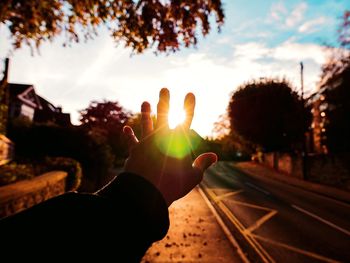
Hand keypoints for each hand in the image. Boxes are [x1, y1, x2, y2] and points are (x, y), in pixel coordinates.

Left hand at [123, 88, 216, 205]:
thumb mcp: (193, 176)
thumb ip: (202, 164)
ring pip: (147, 124)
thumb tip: (214, 156)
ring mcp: (147, 142)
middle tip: (163, 89)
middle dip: (164, 101)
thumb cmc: (173, 185)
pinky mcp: (135, 151)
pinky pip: (132, 142)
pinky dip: (129, 136)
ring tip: (145, 102)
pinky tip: (126, 129)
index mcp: (178, 141)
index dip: (189, 106)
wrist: (146, 192)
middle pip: (164, 115)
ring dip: (146, 113)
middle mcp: (162, 138)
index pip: (187, 119)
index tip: (190, 93)